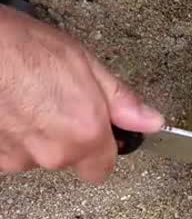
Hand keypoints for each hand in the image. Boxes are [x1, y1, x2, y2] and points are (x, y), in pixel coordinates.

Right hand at [0, 6, 163, 181]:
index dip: (103, 149)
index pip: (103, 169)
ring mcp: (16, 158)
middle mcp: (52, 153)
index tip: (101, 130)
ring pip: (38, 154)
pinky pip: (12, 150)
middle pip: (70, 159)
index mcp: (84, 133)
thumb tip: (150, 121)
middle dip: (69, 135)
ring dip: (38, 134)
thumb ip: (122, 101)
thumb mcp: (87, 64)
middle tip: (60, 100)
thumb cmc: (23, 49)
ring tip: (31, 98)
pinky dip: (13, 133)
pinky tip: (11, 106)